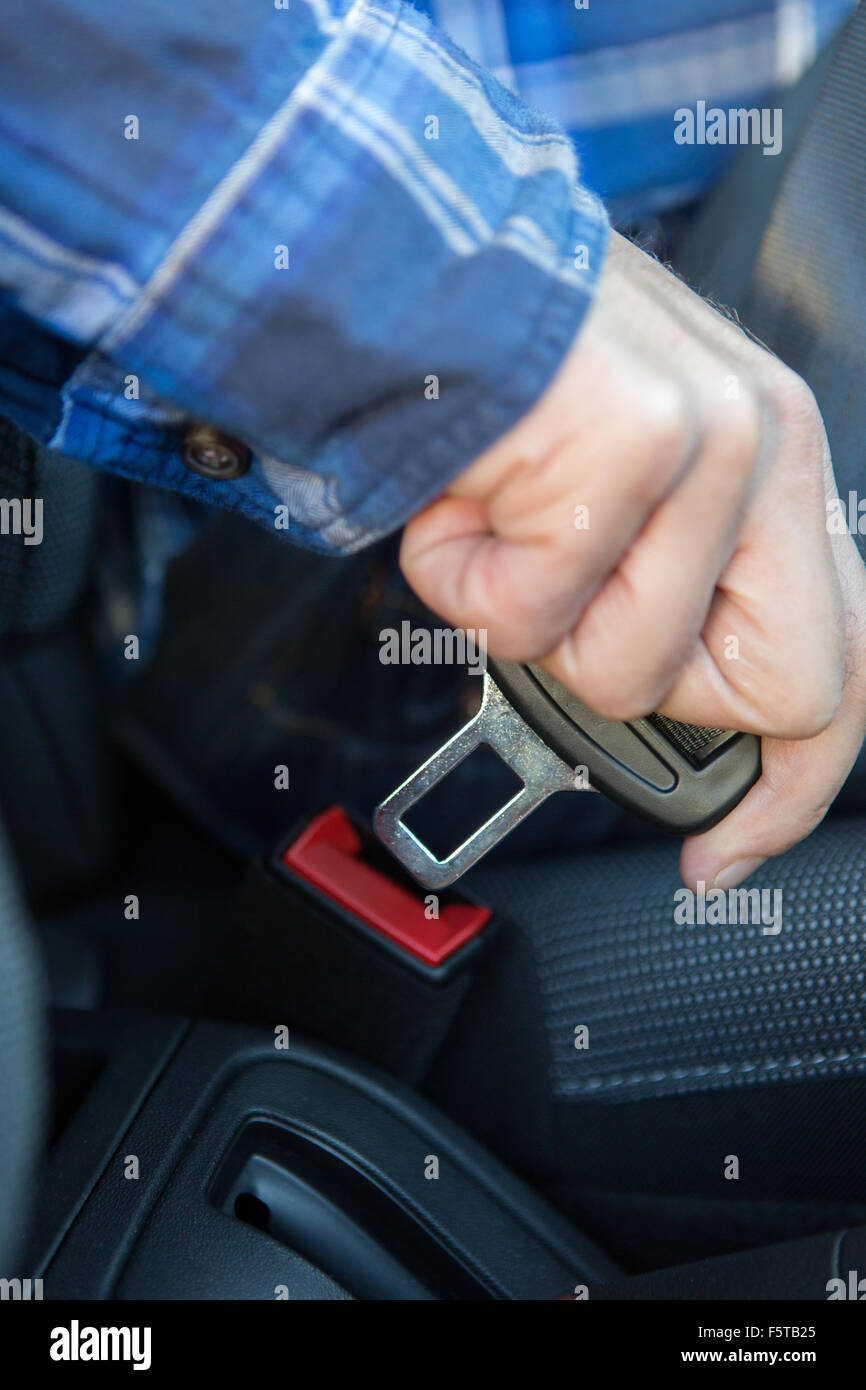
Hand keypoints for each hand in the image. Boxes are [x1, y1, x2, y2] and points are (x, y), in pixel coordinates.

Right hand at [400, 231, 865, 887]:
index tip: (726, 846)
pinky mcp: (641, 445)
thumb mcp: (615, 490)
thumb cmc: (496, 384)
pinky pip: (543, 613)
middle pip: (779, 690)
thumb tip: (648, 692)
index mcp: (774, 462)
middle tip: (569, 611)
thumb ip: (665, 584)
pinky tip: (468, 502)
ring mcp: (718, 444)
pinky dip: (469, 582)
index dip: (790, 787)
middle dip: (642, 681)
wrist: (403, 272)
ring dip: (529, 619)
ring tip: (501, 523)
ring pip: (630, 667)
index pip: (844, 668)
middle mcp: (772, 446)